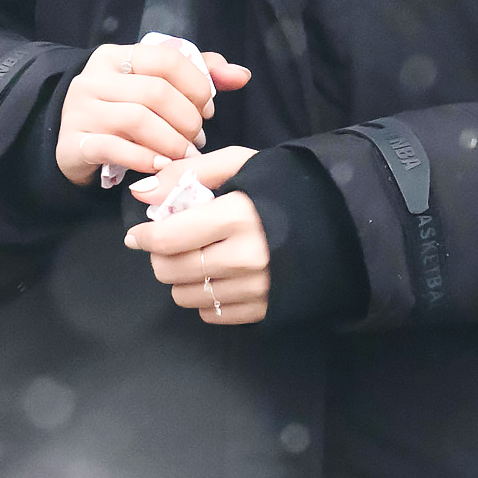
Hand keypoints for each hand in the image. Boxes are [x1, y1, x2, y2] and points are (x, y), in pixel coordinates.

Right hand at [55, 46, 250, 187]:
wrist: (72, 142)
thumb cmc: (123, 110)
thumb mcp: (155, 86)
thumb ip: (200, 75)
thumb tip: (242, 75)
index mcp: (116, 56)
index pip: (167, 59)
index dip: (196, 85)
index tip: (208, 108)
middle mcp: (94, 78)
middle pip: (156, 92)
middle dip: (187, 119)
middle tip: (198, 137)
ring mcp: (81, 110)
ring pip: (138, 120)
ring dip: (171, 142)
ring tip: (184, 154)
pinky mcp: (74, 143)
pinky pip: (116, 149)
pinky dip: (145, 159)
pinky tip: (160, 166)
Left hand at [124, 147, 267, 322]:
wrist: (338, 223)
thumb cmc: (282, 187)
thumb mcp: (239, 163)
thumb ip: (187, 174)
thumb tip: (141, 192)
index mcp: (238, 215)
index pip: (169, 237)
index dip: (145, 236)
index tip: (139, 234)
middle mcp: (246, 257)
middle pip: (171, 270)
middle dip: (162, 255)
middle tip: (172, 242)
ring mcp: (256, 288)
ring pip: (185, 296)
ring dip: (182, 278)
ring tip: (200, 257)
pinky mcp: (263, 310)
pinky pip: (210, 314)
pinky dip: (206, 297)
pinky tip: (220, 276)